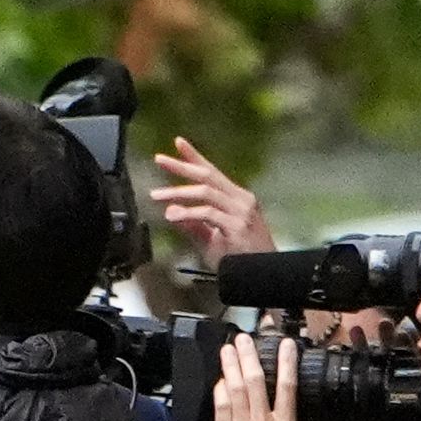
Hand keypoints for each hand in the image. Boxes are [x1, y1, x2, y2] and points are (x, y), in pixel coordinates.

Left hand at [148, 138, 274, 262]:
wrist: (262, 277)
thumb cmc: (240, 259)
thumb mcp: (213, 239)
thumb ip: (194, 225)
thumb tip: (172, 212)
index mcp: (237, 198)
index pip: (213, 172)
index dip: (195, 157)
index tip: (178, 143)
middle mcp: (241, 200)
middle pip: (208, 176)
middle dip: (182, 167)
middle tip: (160, 160)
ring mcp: (241, 212)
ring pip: (206, 193)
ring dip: (179, 193)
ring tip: (158, 196)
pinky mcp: (237, 226)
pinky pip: (208, 213)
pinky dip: (188, 213)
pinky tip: (174, 215)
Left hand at [209, 329, 300, 420]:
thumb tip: (277, 419)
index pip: (288, 386)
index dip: (286, 362)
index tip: (285, 345)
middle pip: (256, 380)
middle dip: (250, 355)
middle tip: (244, 339)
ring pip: (237, 388)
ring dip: (231, 365)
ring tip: (227, 349)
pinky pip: (221, 406)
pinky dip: (220, 390)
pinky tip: (218, 380)